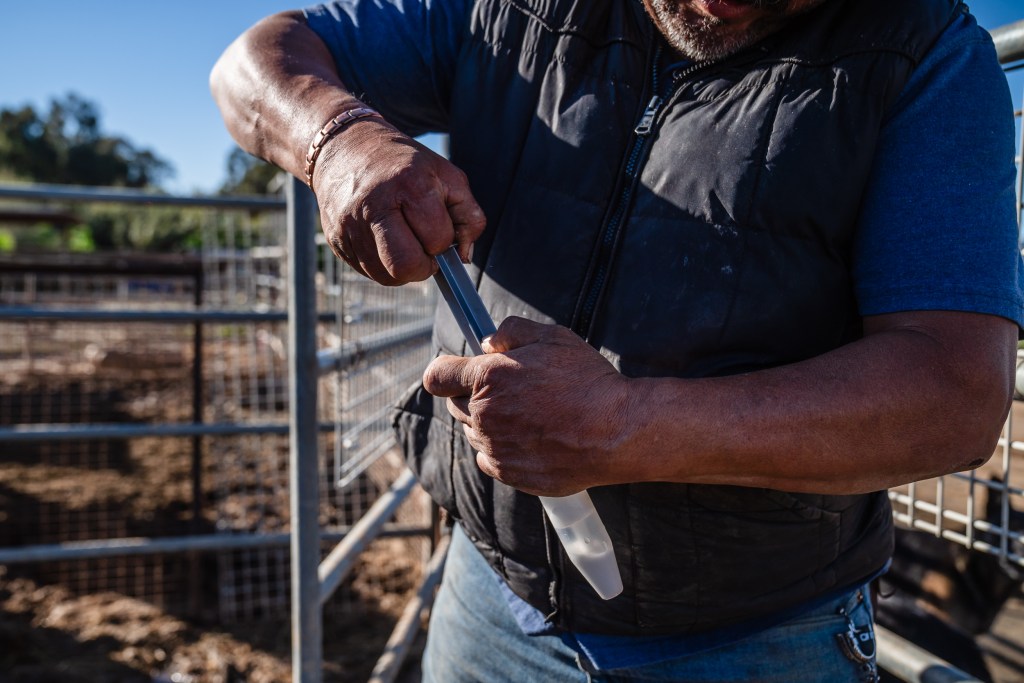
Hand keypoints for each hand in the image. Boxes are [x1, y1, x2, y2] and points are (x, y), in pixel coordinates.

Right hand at [312, 119, 485, 284]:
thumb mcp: (446, 175)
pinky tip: (384, 240)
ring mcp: (351, 226)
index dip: (445, 241)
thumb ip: (468, 216)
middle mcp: (374, 205)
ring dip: (403, 268)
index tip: (438, 228)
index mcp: (408, 184)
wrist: (345, 147)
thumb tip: (463, 257)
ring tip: (404, 242)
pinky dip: (383, 264)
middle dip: (424, 266)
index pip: (437, 240)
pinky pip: (368, 272)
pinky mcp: (336, 240)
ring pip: (387, 276)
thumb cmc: (403, 164)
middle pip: (406, 266)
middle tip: (424, 249)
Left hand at [423, 317, 637, 495]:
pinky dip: (502, 449)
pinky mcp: (508, 473)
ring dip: (490, 422)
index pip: (436, 376)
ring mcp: (494, 447)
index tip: (454, 372)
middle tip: (511, 389)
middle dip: (472, 394)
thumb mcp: (553, 337)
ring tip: (530, 414)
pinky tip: (531, 438)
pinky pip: (489, 459)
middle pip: (454, 404)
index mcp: (487, 378)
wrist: (616, 430)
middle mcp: (483, 414)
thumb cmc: (588, 381)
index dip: (445, 371)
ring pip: (474, 432)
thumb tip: (488, 342)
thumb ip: (512, 331)